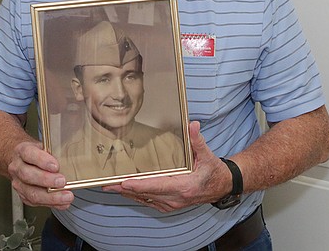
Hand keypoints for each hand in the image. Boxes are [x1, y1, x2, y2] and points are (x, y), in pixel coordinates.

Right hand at [7, 141, 74, 209]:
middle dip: (47, 180)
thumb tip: (70, 159)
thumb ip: (53, 152)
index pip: (29, 154)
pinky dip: (51, 204)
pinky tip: (62, 203)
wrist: (20, 159)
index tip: (55, 166)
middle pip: (28, 175)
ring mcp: (18, 183)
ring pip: (31, 193)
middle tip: (62, 182)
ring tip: (66, 196)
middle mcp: (17, 167)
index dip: (42, 161)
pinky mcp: (22, 195)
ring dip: (50, 197)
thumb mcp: (43, 146)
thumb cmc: (35, 152)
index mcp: (22, 151)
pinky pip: (35, 202)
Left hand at [102, 121, 229, 211]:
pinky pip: (150, 201)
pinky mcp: (170, 204)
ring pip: (145, 199)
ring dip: (127, 194)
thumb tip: (193, 125)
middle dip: (125, 189)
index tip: (124, 183)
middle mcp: (176, 198)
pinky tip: (126, 191)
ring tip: (110, 187)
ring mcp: (172, 203)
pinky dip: (137, 196)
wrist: (222, 186)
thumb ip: (198, 140)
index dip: (139, 185)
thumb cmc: (214, 171)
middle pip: (145, 194)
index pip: (157, 185)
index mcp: (184, 186)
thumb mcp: (208, 154)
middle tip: (106, 184)